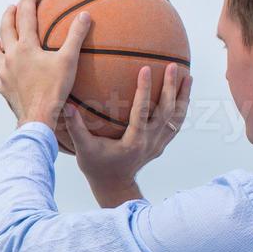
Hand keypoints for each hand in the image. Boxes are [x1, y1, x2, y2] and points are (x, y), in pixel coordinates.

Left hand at [0, 0, 91, 129]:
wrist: (38, 116)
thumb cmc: (54, 89)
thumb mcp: (69, 60)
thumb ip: (76, 36)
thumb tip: (85, 15)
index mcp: (26, 47)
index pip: (25, 17)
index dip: (28, 1)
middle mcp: (10, 57)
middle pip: (5, 30)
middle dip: (8, 16)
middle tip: (11, 8)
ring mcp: (4, 73)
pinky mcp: (3, 88)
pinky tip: (1, 72)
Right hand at [62, 63, 191, 207]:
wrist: (114, 185)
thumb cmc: (96, 166)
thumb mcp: (83, 149)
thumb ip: (76, 127)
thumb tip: (65, 105)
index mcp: (133, 141)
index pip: (142, 111)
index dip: (144, 89)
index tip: (145, 69)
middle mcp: (150, 141)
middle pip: (166, 111)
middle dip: (170, 87)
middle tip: (172, 65)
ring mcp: (158, 143)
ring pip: (176, 117)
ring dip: (183, 96)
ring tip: (187, 76)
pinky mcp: (161, 144)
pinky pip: (176, 123)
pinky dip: (181, 108)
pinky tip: (183, 95)